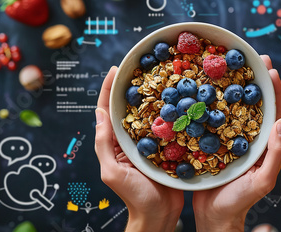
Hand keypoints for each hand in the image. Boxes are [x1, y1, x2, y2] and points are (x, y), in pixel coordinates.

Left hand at [95, 66, 183, 231]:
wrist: (159, 215)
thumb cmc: (134, 197)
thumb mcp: (112, 171)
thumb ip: (104, 144)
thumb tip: (99, 114)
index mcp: (116, 142)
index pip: (108, 110)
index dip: (109, 89)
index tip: (116, 70)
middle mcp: (133, 138)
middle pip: (130, 107)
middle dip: (134, 86)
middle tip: (142, 66)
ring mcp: (151, 142)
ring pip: (151, 113)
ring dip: (155, 96)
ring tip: (162, 76)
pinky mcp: (169, 147)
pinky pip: (170, 126)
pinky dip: (173, 112)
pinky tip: (181, 101)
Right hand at [193, 55, 280, 231]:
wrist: (213, 216)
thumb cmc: (240, 201)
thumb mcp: (262, 181)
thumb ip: (275, 154)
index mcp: (263, 143)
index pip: (272, 112)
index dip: (273, 90)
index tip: (271, 69)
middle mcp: (247, 136)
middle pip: (253, 103)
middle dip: (254, 80)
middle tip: (252, 57)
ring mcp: (228, 138)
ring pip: (231, 107)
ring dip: (232, 86)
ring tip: (228, 66)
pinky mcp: (210, 141)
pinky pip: (211, 118)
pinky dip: (210, 103)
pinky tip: (203, 91)